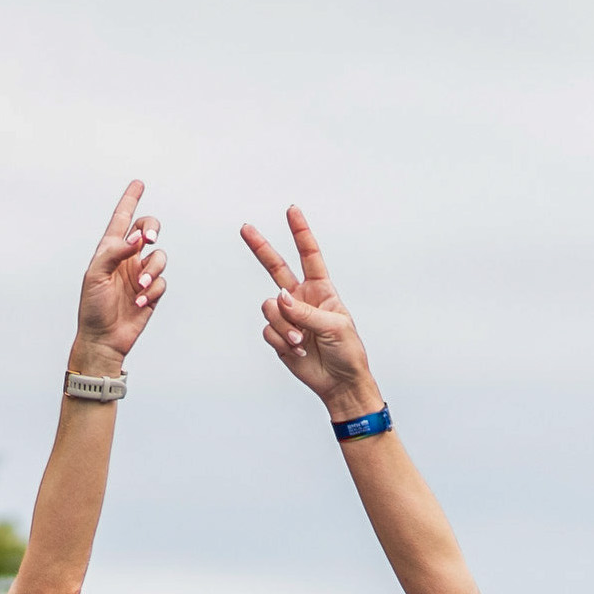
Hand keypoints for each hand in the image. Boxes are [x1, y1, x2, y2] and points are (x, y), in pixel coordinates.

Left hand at [74, 178, 167, 367]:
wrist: (103, 337)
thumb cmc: (93, 306)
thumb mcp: (95, 275)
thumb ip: (115, 252)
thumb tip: (137, 238)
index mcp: (110, 249)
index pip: (122, 218)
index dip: (130, 199)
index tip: (139, 183)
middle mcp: (127, 258)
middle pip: (148, 230)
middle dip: (152, 229)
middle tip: (148, 239)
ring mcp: (140, 274)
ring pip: (159, 257)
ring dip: (152, 270)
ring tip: (140, 287)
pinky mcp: (151, 292)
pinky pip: (161, 283)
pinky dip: (152, 291)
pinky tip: (139, 302)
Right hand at [240, 207, 377, 417]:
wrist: (339, 382)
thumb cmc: (347, 352)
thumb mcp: (334, 327)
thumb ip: (305, 311)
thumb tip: (278, 297)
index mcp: (321, 290)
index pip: (310, 256)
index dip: (300, 233)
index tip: (291, 210)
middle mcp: (301, 298)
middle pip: (276, 267)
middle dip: (261, 247)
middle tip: (245, 228)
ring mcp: (288, 316)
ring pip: (269, 307)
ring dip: (283, 325)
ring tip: (300, 341)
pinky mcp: (278, 334)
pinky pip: (268, 329)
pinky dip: (281, 340)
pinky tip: (298, 351)